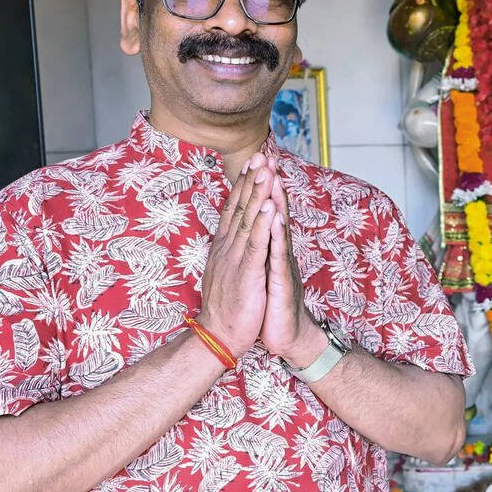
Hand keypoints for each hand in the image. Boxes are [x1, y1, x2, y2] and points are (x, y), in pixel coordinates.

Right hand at [196, 153, 275, 355]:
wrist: (219, 337)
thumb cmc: (227, 306)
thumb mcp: (228, 270)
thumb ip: (231, 250)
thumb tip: (233, 233)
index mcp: (225, 246)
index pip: (234, 209)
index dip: (243, 184)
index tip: (252, 162)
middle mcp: (227, 247)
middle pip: (241, 207)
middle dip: (252, 180)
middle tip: (262, 154)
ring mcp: (236, 259)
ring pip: (249, 220)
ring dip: (258, 194)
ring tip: (267, 170)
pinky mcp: (247, 274)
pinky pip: (257, 245)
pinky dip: (264, 224)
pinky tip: (272, 206)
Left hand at [260, 156, 324, 366]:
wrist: (288, 336)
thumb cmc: (274, 303)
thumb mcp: (265, 271)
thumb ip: (264, 248)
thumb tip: (258, 228)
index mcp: (270, 248)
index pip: (266, 212)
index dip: (261, 187)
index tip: (257, 161)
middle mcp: (279, 252)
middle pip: (276, 212)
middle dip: (272, 184)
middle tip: (269, 157)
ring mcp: (283, 265)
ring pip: (280, 229)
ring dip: (278, 204)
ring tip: (274, 179)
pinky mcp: (283, 282)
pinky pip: (279, 256)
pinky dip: (278, 238)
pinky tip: (277, 221)